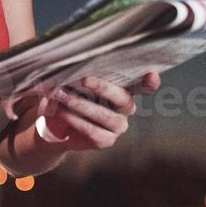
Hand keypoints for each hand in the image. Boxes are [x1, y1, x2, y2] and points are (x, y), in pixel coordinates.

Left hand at [40, 72, 162, 150]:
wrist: (54, 121)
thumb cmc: (67, 91)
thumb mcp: (71, 79)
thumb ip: (77, 73)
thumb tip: (69, 66)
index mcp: (125, 87)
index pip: (144, 85)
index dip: (150, 82)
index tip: (151, 75)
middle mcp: (126, 107)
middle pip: (123, 98)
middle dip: (103, 88)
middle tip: (84, 79)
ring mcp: (118, 125)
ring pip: (106, 116)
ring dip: (82, 105)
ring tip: (62, 96)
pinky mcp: (106, 140)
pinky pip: (93, 132)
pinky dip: (75, 121)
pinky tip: (61, 112)